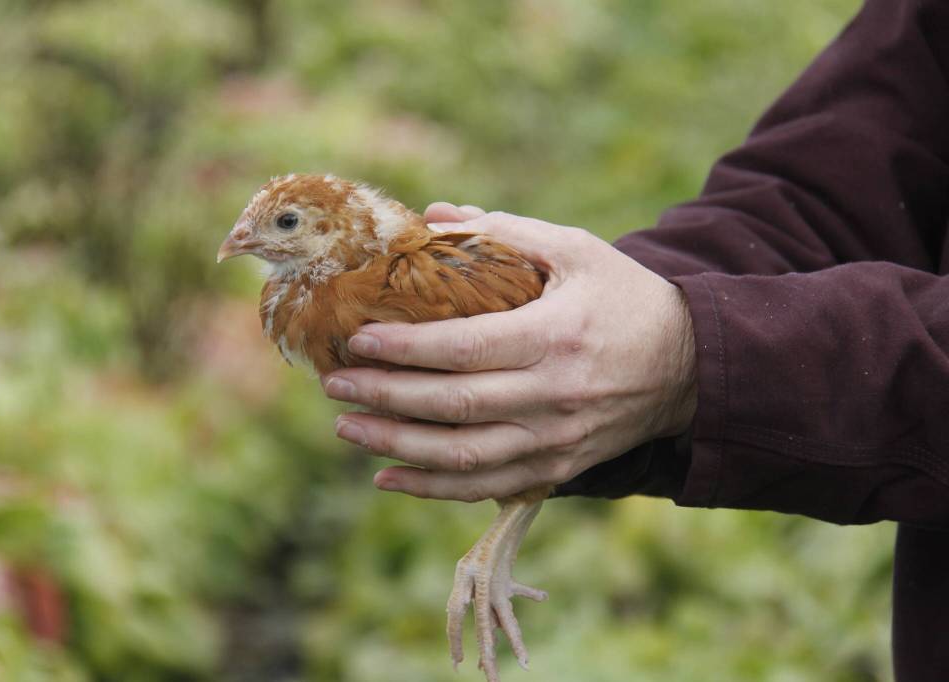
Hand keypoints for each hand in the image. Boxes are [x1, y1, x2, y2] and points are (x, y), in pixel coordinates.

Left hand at [322, 204, 696, 500]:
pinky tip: (387, 476)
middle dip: (383, 397)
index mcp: (557, 335)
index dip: (404, 348)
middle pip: (452, 407)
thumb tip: (432, 216)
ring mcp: (556, 441)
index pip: (464, 347)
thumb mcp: (577, 249)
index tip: (355, 340)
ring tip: (347, 428)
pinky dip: (431, 488)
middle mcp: (554, 396)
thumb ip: (505, 230)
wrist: (691, 365)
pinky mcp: (558, 469)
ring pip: (461, 457)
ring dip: (395, 446)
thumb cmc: (625, 297)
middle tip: (334, 384)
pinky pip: (486, 488)